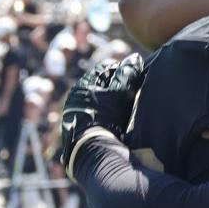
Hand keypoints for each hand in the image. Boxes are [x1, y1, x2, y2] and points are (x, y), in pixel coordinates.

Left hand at [59, 53, 145, 172]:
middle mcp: (75, 98)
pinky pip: (93, 117)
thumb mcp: (120, 92)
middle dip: (115, 88)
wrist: (93, 149)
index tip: (134, 78)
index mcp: (82, 85)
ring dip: (109, 104)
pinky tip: (113, 124)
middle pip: (100, 86)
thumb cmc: (106, 117)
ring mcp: (74, 115)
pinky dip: (103, 117)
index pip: (105, 70)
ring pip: (96, 102)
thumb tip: (134, 58)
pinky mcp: (76, 131)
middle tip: (131, 95)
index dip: (121, 71)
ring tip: (123, 111)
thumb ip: (128, 74)